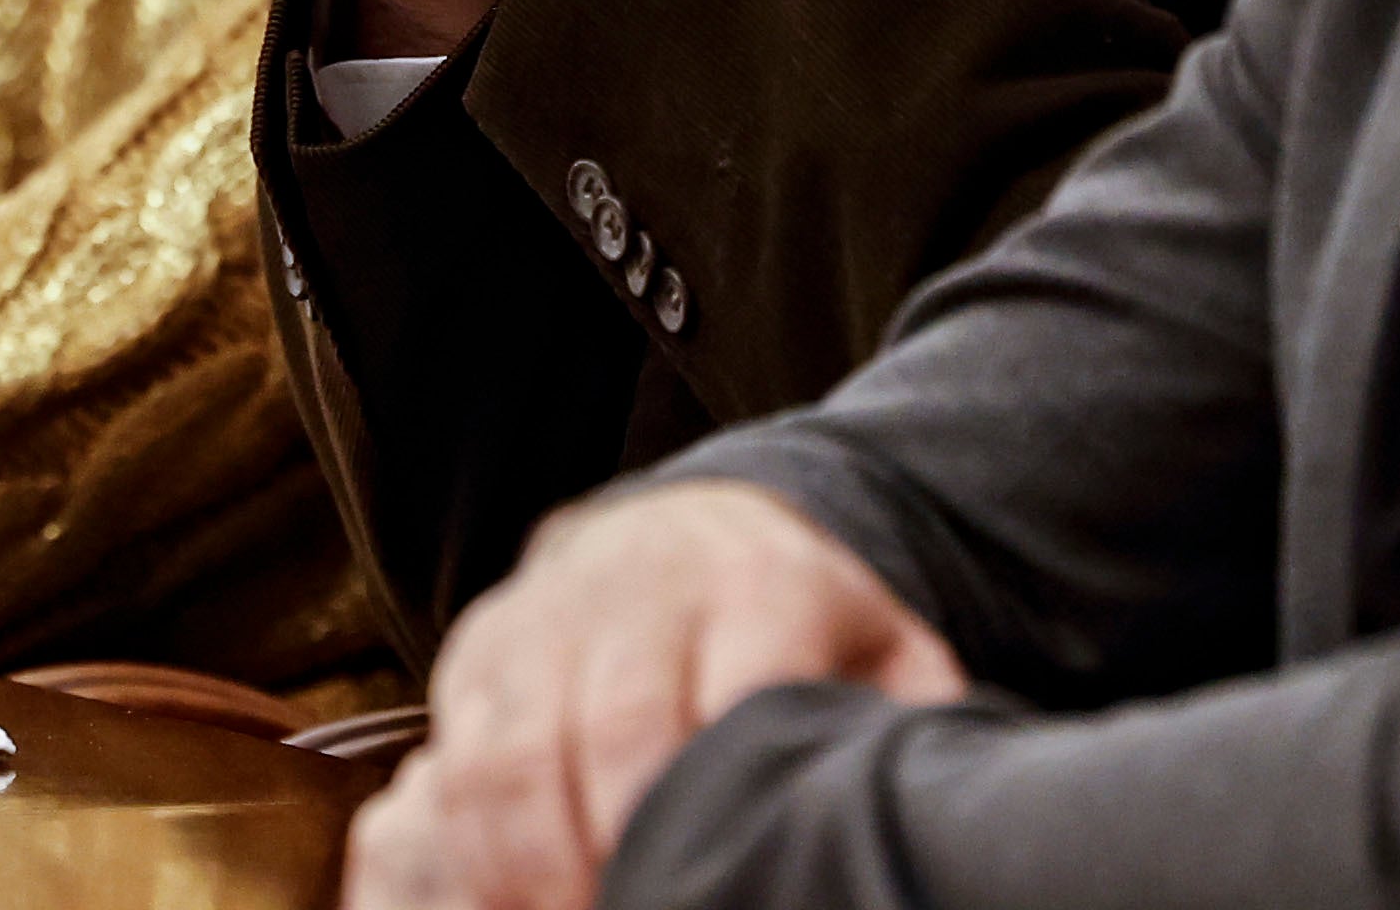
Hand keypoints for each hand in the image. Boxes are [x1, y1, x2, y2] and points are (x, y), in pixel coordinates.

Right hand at [342, 483, 967, 909]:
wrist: (685, 528)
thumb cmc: (800, 626)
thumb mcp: (882, 649)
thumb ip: (912, 720)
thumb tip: (949, 804)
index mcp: (758, 585)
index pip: (733, 690)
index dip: (711, 790)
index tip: (711, 874)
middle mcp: (638, 589)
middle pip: (608, 729)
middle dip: (615, 846)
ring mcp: (544, 620)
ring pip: (511, 754)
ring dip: (526, 870)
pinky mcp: (477, 654)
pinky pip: (451, 767)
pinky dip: (469, 858)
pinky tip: (503, 909)